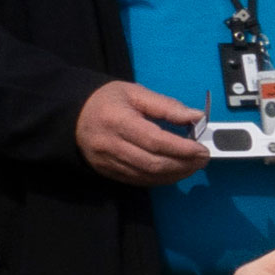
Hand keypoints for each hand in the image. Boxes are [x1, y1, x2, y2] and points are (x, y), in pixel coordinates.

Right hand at [75, 78, 211, 184]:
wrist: (72, 115)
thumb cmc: (106, 101)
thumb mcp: (135, 93)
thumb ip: (167, 106)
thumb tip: (197, 117)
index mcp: (117, 121)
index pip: (155, 141)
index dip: (182, 148)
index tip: (202, 148)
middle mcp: (111, 145)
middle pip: (154, 164)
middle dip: (184, 164)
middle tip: (203, 158)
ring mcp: (108, 162)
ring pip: (148, 177)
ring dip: (176, 174)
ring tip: (193, 165)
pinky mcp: (108, 173)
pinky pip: (140, 182)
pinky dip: (162, 179)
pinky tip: (175, 171)